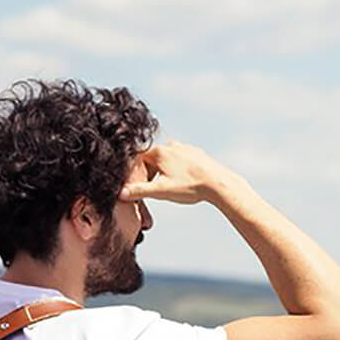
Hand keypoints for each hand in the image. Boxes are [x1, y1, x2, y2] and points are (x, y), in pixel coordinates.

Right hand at [119, 142, 241, 206]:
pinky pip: (180, 161)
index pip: (138, 160)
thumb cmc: (191, 186)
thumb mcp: (161, 191)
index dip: (136, 174)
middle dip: (150, 174)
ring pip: (167, 160)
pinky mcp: (196, 154)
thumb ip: (140, 191)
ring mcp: (185, 148)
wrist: (219, 183)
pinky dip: (178, 171)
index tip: (138, 186)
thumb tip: (120, 193)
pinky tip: (184, 182)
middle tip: (155, 190)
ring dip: (164, 173)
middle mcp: (171, 146)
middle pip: (152, 159)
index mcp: (160, 152)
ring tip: (171, 188)